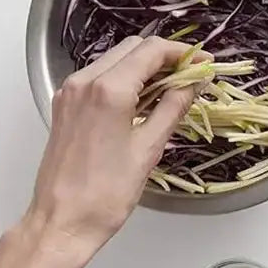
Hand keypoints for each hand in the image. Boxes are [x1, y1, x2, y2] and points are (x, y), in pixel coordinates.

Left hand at [26, 35, 208, 267]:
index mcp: (108, 91)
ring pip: (115, 60)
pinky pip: (99, 78)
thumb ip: (173, 108)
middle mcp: (84, 82)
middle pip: (132, 48)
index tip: (204, 63)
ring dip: (145, 68)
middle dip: (165, 57)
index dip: (183, 53)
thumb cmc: (106, 193)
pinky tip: (144, 101)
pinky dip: (125, 80)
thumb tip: (194, 84)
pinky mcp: (66, 105)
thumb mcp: (148, 149)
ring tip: (172, 91)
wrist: (63, 219)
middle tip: (192, 78)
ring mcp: (71, 92)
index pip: (151, 51)